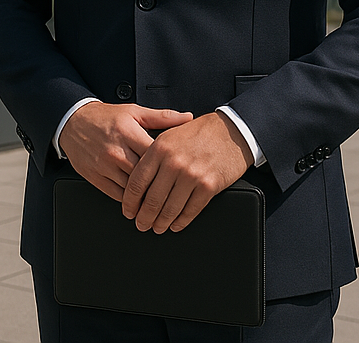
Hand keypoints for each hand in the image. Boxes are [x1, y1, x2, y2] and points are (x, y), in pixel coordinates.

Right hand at [58, 101, 193, 201]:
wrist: (72, 121)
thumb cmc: (105, 117)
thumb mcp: (134, 112)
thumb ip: (162, 117)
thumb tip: (188, 118)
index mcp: (128, 133)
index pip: (155, 155)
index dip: (171, 166)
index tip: (183, 174)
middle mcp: (116, 150)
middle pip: (145, 175)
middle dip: (161, 187)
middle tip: (176, 196)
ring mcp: (104, 165)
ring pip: (131, 188)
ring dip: (146, 198)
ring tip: (162, 206)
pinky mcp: (94, 176)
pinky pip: (116, 194)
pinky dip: (129, 201)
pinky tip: (140, 204)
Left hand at [121, 111, 254, 233]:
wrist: (231, 130)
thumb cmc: (199, 132)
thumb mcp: (169, 134)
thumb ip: (152, 154)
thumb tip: (137, 178)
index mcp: (159, 149)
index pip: (137, 182)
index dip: (130, 201)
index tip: (128, 210)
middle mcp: (173, 163)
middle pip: (152, 199)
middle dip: (144, 217)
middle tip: (141, 224)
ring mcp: (191, 176)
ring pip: (170, 208)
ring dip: (161, 222)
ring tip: (157, 227)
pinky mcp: (209, 186)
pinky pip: (191, 210)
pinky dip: (181, 221)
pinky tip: (176, 225)